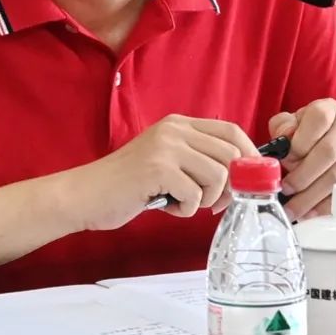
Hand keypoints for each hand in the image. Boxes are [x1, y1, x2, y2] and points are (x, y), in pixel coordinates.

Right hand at [77, 115, 258, 229]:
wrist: (85, 195)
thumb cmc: (127, 185)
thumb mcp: (166, 162)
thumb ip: (197, 161)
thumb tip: (241, 175)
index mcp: (179, 124)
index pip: (232, 131)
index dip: (249, 156)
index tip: (250, 180)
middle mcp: (175, 130)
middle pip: (231, 154)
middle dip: (230, 186)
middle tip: (211, 204)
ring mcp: (166, 147)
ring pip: (218, 175)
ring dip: (206, 199)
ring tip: (182, 203)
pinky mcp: (157, 168)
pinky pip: (195, 194)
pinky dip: (186, 209)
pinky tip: (167, 207)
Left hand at [269, 98, 335, 221]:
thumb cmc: (318, 137)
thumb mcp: (298, 126)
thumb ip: (284, 128)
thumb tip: (282, 141)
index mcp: (330, 109)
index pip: (318, 118)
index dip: (299, 141)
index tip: (285, 161)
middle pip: (327, 152)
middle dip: (302, 176)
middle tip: (286, 190)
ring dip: (312, 196)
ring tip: (296, 208)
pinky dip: (329, 205)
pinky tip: (314, 212)